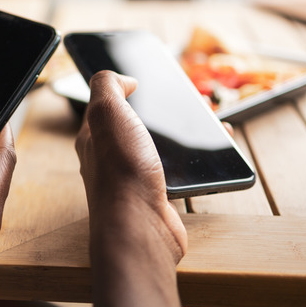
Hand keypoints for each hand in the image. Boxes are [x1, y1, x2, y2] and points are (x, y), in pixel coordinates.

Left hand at [77, 71, 189, 306]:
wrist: (140, 228)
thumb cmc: (121, 172)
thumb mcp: (107, 112)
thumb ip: (107, 86)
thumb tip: (122, 78)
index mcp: (94, 136)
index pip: (105, 105)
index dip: (125, 89)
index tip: (147, 80)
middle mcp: (110, 158)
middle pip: (136, 126)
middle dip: (161, 112)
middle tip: (187, 101)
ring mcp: (133, 178)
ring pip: (159, 147)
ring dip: (183, 135)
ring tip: (209, 122)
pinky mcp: (157, 196)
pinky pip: (177, 171)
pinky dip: (196, 160)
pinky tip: (212, 156)